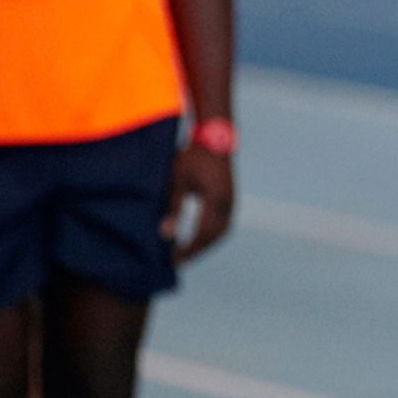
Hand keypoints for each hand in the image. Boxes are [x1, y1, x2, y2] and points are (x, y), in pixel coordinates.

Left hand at [164, 143, 234, 263]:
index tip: (173, 261)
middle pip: (214, 237)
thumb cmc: (192, 156)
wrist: (214, 136)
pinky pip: (223, 223)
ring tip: (188, 253)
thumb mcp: (177, 181)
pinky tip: (198, 237)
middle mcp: (227, 204)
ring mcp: (231, 200)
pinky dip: (211, 234)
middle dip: (197, 251)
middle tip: (179, 262)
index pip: (201, 234)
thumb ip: (172, 208)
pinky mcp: (229, 197)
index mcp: (215, 201)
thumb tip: (166, 235)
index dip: (188, 250)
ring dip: (205, 244)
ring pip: (221, 231)